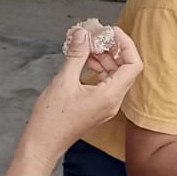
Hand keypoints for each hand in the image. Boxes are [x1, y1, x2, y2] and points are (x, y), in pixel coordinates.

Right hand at [25, 26, 142, 154]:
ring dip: (104, 58)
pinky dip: (98, 69)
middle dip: (112, 49)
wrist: (42, 143)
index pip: (133, 64)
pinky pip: (106, 83)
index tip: (111, 32)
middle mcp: (113, 101)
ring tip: (86, 47)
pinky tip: (84, 61)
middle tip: (95, 36)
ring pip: (115, 75)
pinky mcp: (98, 107)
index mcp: (111, 95)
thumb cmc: (51, 119)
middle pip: (125, 68)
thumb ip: (76, 55)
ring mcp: (107, 105)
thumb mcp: (63, 81)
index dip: (125, 44)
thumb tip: (82, 34)